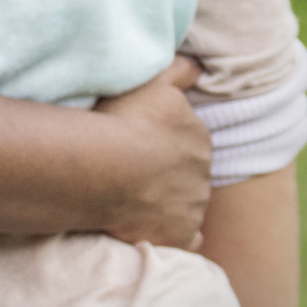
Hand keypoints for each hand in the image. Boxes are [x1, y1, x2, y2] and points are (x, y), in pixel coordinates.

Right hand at [90, 55, 212, 249]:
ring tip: (130, 200)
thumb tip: (199, 65)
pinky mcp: (177, 235)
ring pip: (186, 205)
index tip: (137, 143)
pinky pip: (186, 241)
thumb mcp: (153, 82)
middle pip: (187, 175)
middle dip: (167, 175)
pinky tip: (153, 231)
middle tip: (130, 172)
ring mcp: (192, 207)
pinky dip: (175, 237)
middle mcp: (202, 174)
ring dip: (166, 204)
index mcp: (198, 137)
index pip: (187, 142)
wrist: (105, 167)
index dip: (163, 143)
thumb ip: (179, 71)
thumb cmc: (123, 122)